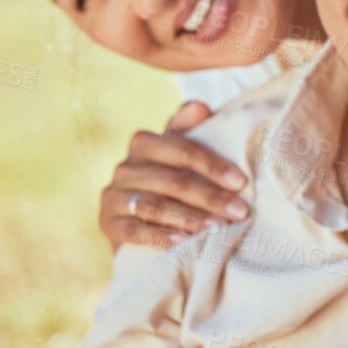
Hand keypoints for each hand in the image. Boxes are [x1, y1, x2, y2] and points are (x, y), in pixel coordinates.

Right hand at [98, 101, 249, 250]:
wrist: (140, 219)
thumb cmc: (173, 178)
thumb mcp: (183, 153)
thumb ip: (191, 128)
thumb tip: (200, 106)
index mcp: (145, 142)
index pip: (182, 149)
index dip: (213, 165)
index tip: (240, 182)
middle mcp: (126, 166)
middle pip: (172, 181)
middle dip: (210, 197)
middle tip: (239, 212)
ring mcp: (113, 195)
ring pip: (155, 206)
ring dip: (190, 218)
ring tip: (218, 228)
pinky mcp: (106, 223)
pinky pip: (135, 230)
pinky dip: (160, 236)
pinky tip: (183, 241)